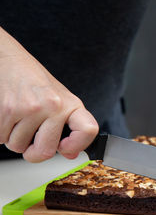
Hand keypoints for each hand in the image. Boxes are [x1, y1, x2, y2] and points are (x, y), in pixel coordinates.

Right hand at [0, 28, 97, 161]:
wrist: (8, 60)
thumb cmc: (34, 82)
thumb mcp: (58, 100)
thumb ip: (67, 127)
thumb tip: (70, 154)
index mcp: (71, 104)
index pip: (88, 130)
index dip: (78, 145)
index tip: (65, 148)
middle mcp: (54, 106)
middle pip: (45, 152)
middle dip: (33, 152)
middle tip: (30, 140)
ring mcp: (32, 108)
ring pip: (18, 147)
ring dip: (14, 138)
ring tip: (18, 118)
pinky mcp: (9, 109)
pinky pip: (1, 138)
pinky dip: (1, 132)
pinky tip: (8, 116)